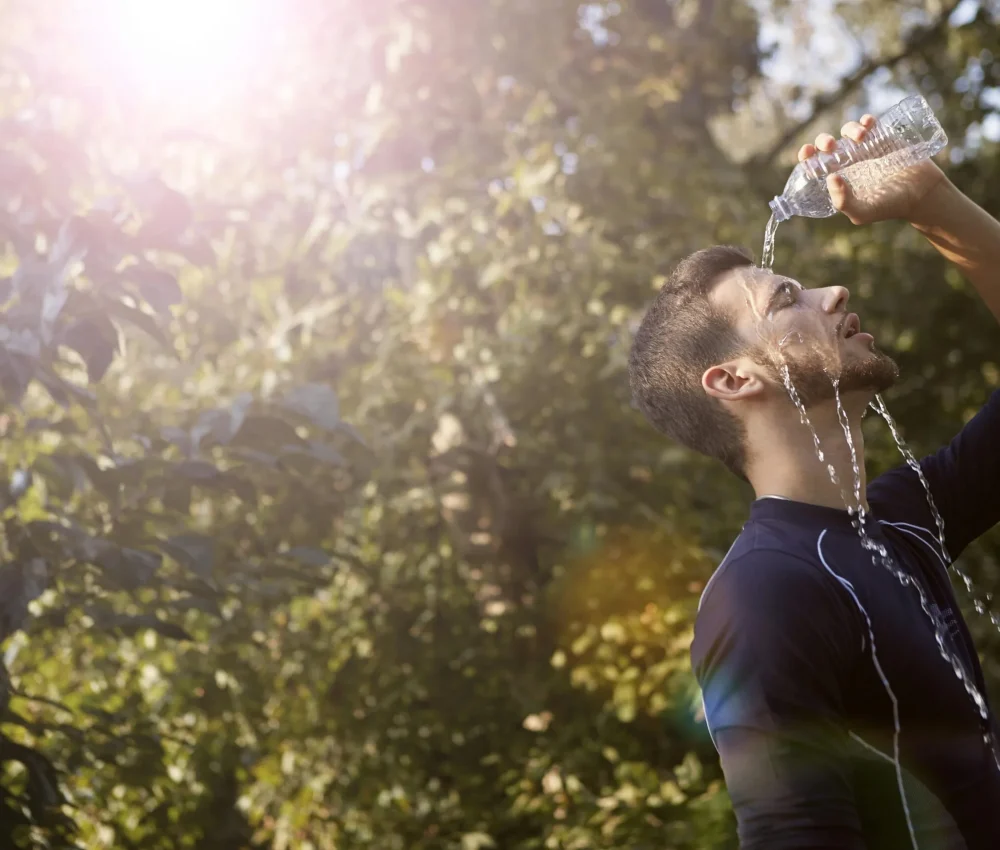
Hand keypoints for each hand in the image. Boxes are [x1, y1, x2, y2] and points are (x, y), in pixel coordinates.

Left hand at [798, 113, 946, 225]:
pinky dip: (866, 120)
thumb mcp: (862, 212)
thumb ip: (843, 201)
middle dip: (823, 140)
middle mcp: (849, 161)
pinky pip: (871, 123)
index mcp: (839, 178)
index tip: (807, 152)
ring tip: (860, 137)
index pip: (815, 164)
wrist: (922, 194)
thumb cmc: (889, 206)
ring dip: (848, 129)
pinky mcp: (884, 137)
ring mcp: (866, 148)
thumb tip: (830, 177)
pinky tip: (867, 124)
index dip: (807, 156)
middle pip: (827, 144)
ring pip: (848, 131)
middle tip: (830, 146)